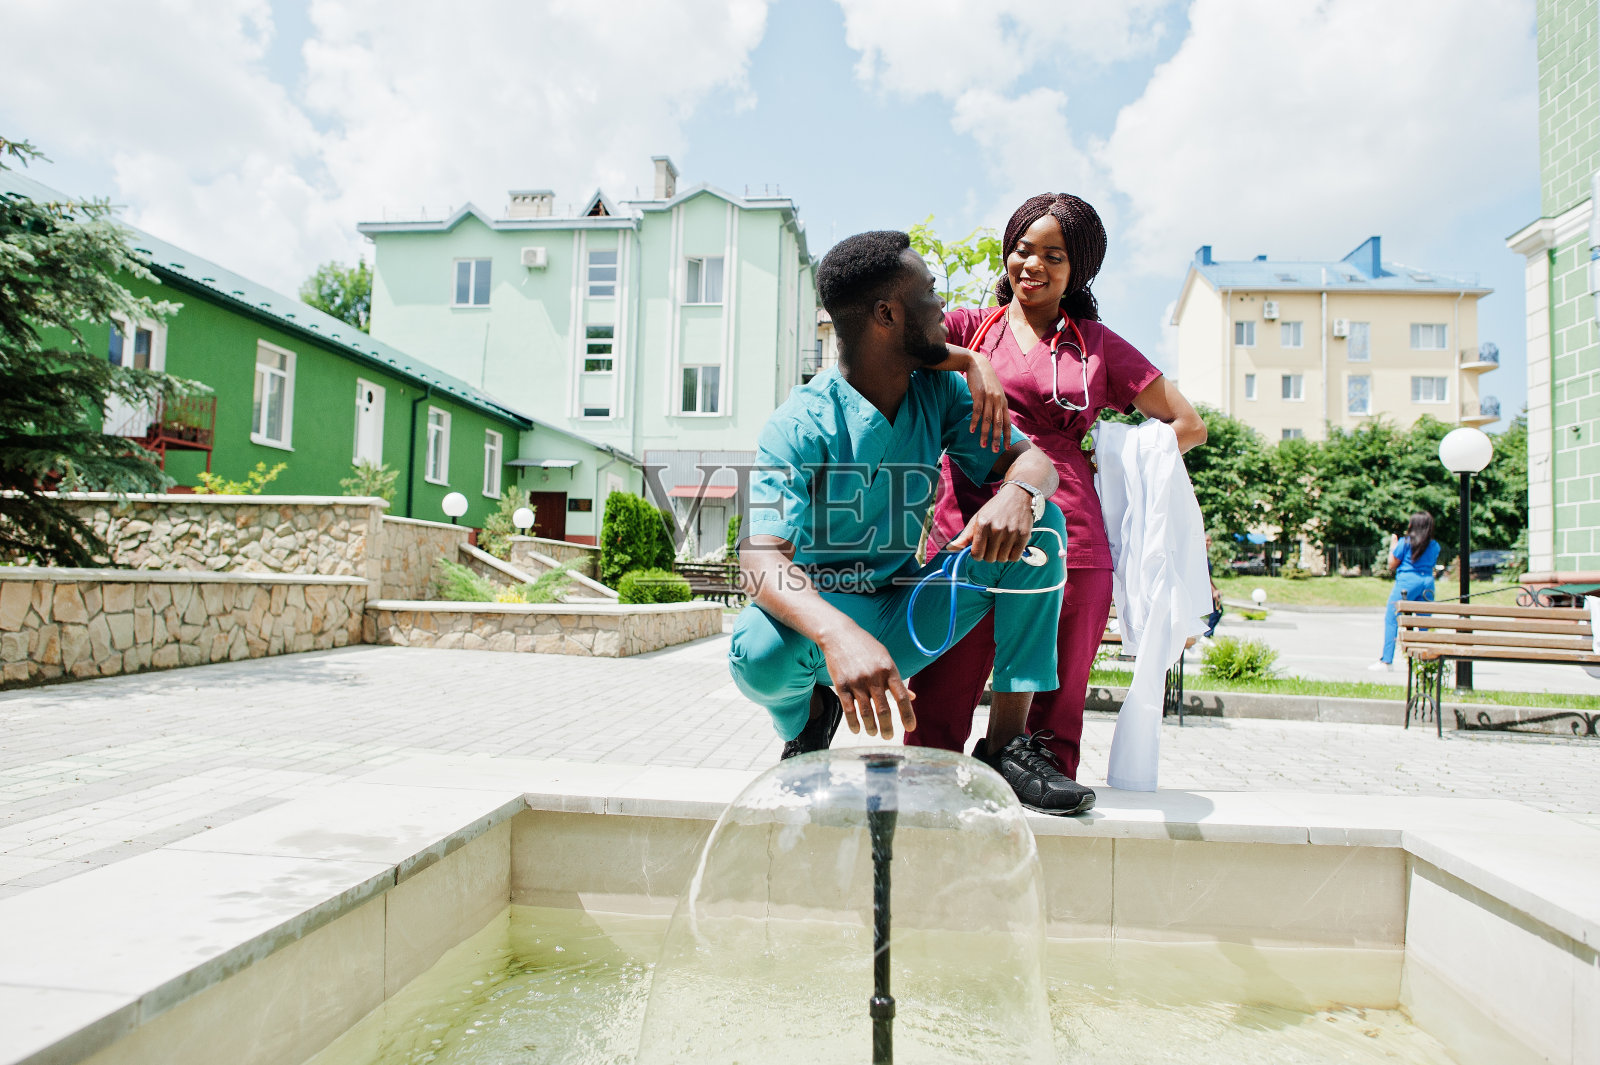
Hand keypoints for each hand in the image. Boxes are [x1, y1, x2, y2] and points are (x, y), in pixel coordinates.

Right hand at [817, 623, 916, 738]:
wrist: (839, 634)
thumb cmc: (866, 647)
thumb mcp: (885, 658)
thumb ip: (896, 679)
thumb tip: (912, 697)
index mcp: (888, 669)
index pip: (901, 696)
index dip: (907, 715)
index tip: (911, 728)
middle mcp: (873, 676)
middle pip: (883, 709)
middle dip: (887, 727)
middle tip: (889, 737)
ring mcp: (856, 681)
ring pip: (866, 712)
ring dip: (871, 727)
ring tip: (874, 733)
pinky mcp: (841, 685)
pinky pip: (849, 709)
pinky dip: (854, 723)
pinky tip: (857, 729)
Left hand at [948, 483, 1033, 562]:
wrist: (1019, 495)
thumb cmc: (995, 509)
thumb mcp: (978, 518)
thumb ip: (964, 536)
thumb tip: (948, 549)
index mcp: (982, 524)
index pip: (976, 554)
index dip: (977, 554)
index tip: (981, 549)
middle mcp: (996, 528)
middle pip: (989, 558)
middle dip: (989, 554)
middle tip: (993, 544)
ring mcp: (1011, 532)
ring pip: (1002, 559)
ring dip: (1002, 555)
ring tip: (1003, 543)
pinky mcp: (1024, 535)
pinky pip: (1015, 557)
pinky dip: (1013, 555)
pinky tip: (1011, 545)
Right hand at [952, 345, 1008, 451]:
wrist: (978, 365)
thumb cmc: (986, 381)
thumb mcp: (996, 393)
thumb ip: (997, 406)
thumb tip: (996, 420)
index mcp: (1003, 403)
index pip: (1007, 423)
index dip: (1007, 436)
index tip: (1007, 448)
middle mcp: (998, 402)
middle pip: (998, 424)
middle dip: (997, 438)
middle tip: (994, 451)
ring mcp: (989, 398)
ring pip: (988, 419)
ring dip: (985, 433)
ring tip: (982, 445)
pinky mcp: (979, 394)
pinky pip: (977, 411)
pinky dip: (975, 422)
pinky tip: (972, 430)